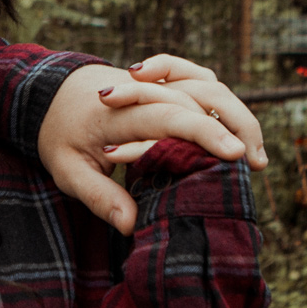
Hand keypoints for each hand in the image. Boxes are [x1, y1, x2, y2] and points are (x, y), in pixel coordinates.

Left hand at [36, 55, 265, 234]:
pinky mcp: (165, 83)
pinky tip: (240, 135)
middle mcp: (142, 89)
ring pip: (207, 84)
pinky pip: (202, 81)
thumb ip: (98, 196)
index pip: (168, 115)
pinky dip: (224, 101)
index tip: (235, 156)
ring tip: (255, 158)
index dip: (204, 133)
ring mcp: (156, 82)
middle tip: (255, 165)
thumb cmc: (61, 139)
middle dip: (232, 125)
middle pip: (198, 95)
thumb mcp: (67, 170)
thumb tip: (131, 226)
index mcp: (116, 112)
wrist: (50, 97)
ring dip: (236, 114)